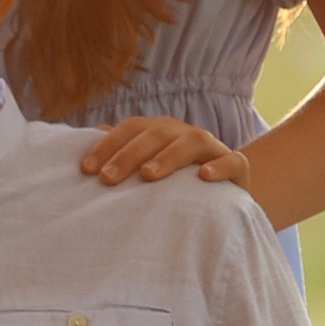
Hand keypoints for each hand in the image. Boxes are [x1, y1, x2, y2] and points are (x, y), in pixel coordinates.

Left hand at [78, 115, 251, 192]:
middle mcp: (184, 134)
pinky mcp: (238, 168)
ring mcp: (213, 148)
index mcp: (160, 131)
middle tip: (107, 179)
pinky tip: (204, 177)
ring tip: (149, 175)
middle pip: (156, 133)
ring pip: (192, 141)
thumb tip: (89, 135)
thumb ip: (121, 153)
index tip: (86, 169)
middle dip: (129, 154)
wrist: (223, 197)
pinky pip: (232, 162)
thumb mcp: (146, 169)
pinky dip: (220, 167)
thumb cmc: (174, 184)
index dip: (108, 145)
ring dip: (169, 156)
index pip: (131, 128)